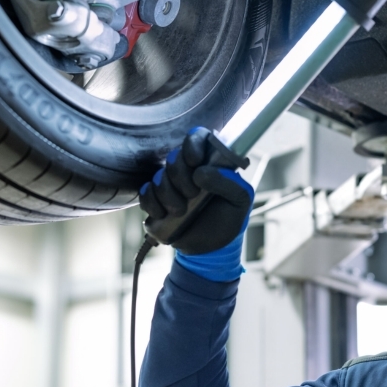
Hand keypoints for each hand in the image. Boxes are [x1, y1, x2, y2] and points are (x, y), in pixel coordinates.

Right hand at [139, 128, 254, 256]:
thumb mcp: (241, 200)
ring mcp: (171, 184)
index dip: (192, 144)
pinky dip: (152, 203)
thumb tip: (200, 173)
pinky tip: (163, 215)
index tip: (194, 160)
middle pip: (174, 157)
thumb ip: (229, 183)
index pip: (196, 137)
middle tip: (193, 195)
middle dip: (181, 178)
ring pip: (159, 177)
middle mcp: (188, 169)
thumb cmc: (229, 218)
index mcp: (210, 162)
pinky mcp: (157, 200)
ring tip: (181, 212)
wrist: (212, 249)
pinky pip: (145, 193)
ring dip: (168, 195)